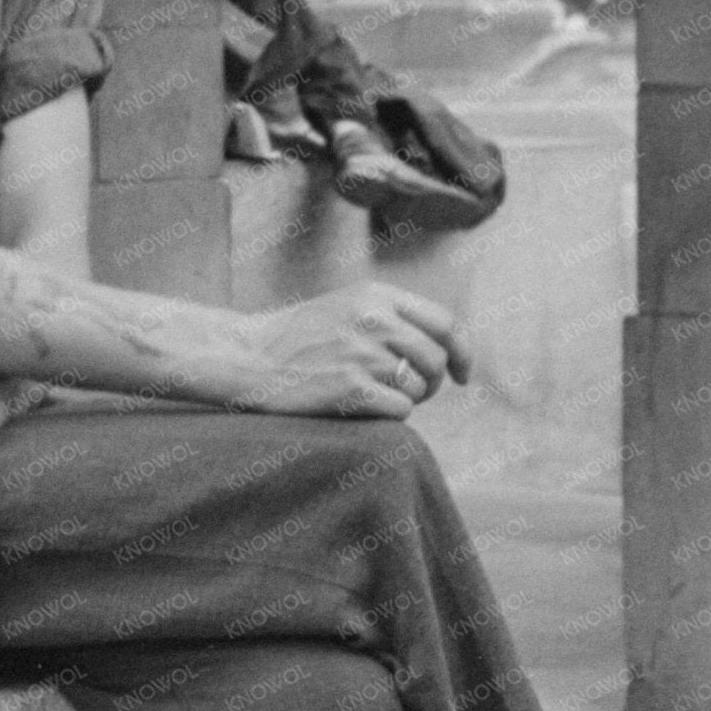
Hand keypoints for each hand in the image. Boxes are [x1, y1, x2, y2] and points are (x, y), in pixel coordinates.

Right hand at [240, 285, 471, 418]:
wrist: (248, 356)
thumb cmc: (299, 336)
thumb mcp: (347, 305)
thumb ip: (392, 316)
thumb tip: (445, 347)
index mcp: (376, 295)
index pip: (444, 322)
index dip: (462, 352)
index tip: (462, 373)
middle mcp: (374, 319)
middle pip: (436, 359)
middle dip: (433, 383)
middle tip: (412, 392)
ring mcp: (363, 354)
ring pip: (420, 387)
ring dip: (408, 399)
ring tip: (378, 395)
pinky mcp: (351, 389)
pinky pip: (401, 410)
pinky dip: (391, 415)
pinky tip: (364, 406)